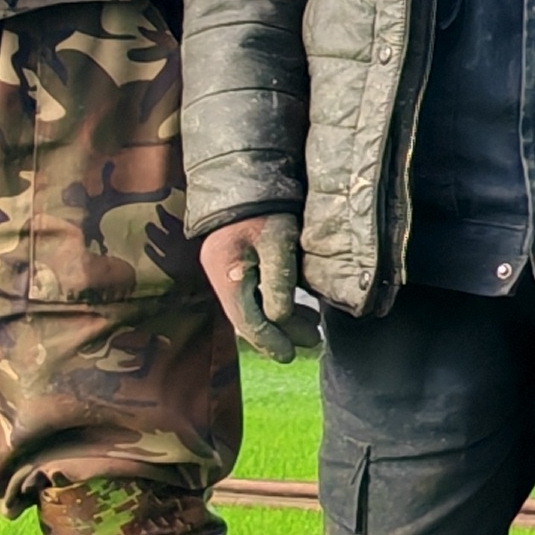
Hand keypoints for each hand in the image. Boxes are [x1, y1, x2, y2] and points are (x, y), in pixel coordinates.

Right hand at [201, 211, 304, 362]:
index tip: (290, 355)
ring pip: (254, 307)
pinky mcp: (236, 266)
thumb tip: (280, 317)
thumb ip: (279, 281)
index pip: (247, 320)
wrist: (246, 179)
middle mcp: (222, 278)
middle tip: (312, 341)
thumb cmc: (264, 208)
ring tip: (312, 328)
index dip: (269, 340)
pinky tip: (298, 308)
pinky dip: (275, 304)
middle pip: (250, 318)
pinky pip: (254, 294)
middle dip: (281, 333)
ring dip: (281, 320)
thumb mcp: (278, 241)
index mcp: (227, 275)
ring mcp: (227, 272)